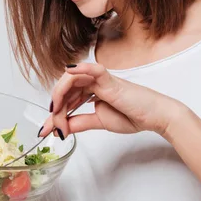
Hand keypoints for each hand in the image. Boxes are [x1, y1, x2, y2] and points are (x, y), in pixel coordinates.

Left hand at [39, 63, 184, 137]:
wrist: (154, 118)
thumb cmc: (132, 116)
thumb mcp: (98, 122)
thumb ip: (78, 123)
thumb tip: (58, 129)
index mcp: (89, 91)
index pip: (65, 98)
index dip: (54, 114)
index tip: (45, 131)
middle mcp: (91, 82)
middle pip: (65, 89)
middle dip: (56, 109)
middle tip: (53, 127)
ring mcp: (100, 79)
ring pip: (72, 80)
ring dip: (60, 96)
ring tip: (57, 113)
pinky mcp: (109, 79)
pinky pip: (93, 70)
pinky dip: (81, 68)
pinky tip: (70, 71)